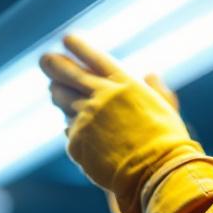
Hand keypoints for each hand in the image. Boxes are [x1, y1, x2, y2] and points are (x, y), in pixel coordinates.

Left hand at [39, 35, 199, 212]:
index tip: (66, 39)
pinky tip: (83, 135)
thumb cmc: (167, 141)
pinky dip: (75, 130)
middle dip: (53, 63)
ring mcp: (85, 118)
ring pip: (61, 99)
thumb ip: (154, 89)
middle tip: (45, 59)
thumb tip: (150, 73)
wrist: (156, 173)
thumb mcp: (165, 108)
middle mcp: (101, 95)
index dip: (77, 46)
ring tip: (55, 90)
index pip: (94, 56)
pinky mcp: (76, 140)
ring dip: (58, 93)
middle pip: (67, 73)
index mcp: (124, 83)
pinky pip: (70, 130)